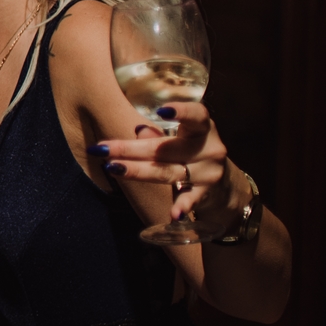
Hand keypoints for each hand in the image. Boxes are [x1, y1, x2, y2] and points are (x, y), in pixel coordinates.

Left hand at [91, 102, 241, 227]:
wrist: (224, 185)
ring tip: (113, 168)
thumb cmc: (191, 153)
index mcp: (202, 127)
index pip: (196, 115)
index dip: (181, 112)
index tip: (161, 112)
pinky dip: (182, 206)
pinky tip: (173, 214)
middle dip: (130, 149)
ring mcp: (209, 172)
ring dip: (139, 171)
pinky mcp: (207, 193)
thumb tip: (138, 130)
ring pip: (169, 172)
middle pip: (166, 148)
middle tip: (100, 149)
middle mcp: (210, 148)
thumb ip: (159, 136)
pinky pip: (191, 198)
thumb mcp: (180, 139)